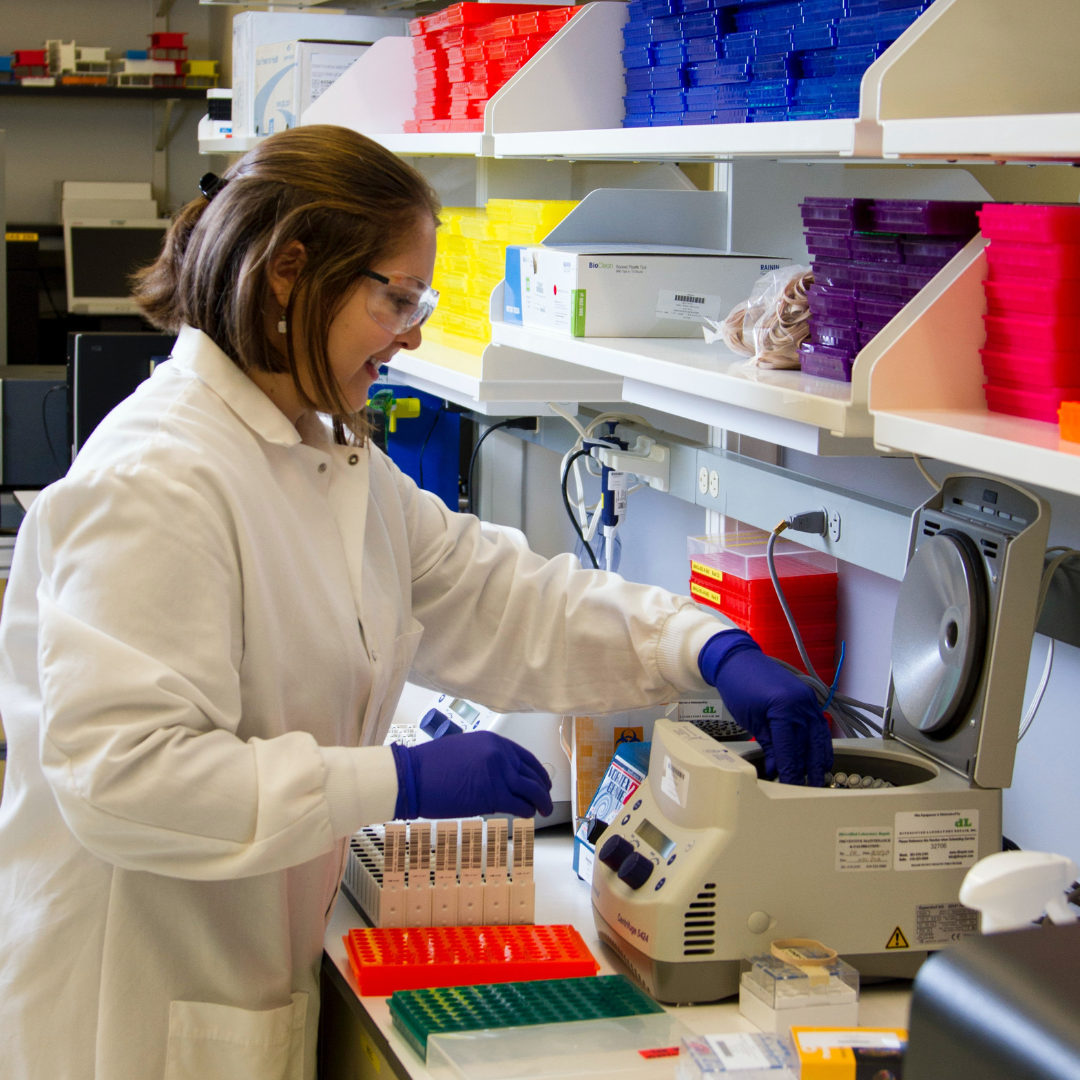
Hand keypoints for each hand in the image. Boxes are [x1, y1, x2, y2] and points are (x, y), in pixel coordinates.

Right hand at [391, 731, 553, 819]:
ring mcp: (498, 773)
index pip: (525, 757)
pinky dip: (527, 812)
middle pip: (532, 774)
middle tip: (546, 798)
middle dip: (542, 788)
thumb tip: (498, 774)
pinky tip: (526, 816)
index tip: (541, 780)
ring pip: (532, 790)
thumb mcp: (464, 750)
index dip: (537, 772)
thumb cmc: (429, 766)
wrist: (413, 776)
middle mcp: (500, 754)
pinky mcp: (493, 794)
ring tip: (544, 810)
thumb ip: (485, 758)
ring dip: (541, 802)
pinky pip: (520, 805)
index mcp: (493, 741)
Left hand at [699, 629, 832, 785]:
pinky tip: (821, 757)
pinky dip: (821, 743)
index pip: (790, 748)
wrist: (738, 660)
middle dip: (805, 769)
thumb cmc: (739, 686)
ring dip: (819, 759)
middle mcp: (801, 704)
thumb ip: (769, 746)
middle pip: (807, 745)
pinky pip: (820, 725)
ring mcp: (808, 700)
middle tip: (803, 788)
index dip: (790, 770)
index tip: (790, 786)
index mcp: (784, 708)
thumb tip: (777, 769)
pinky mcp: (808, 698)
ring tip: (817, 778)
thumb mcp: (750, 720)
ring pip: (819, 737)